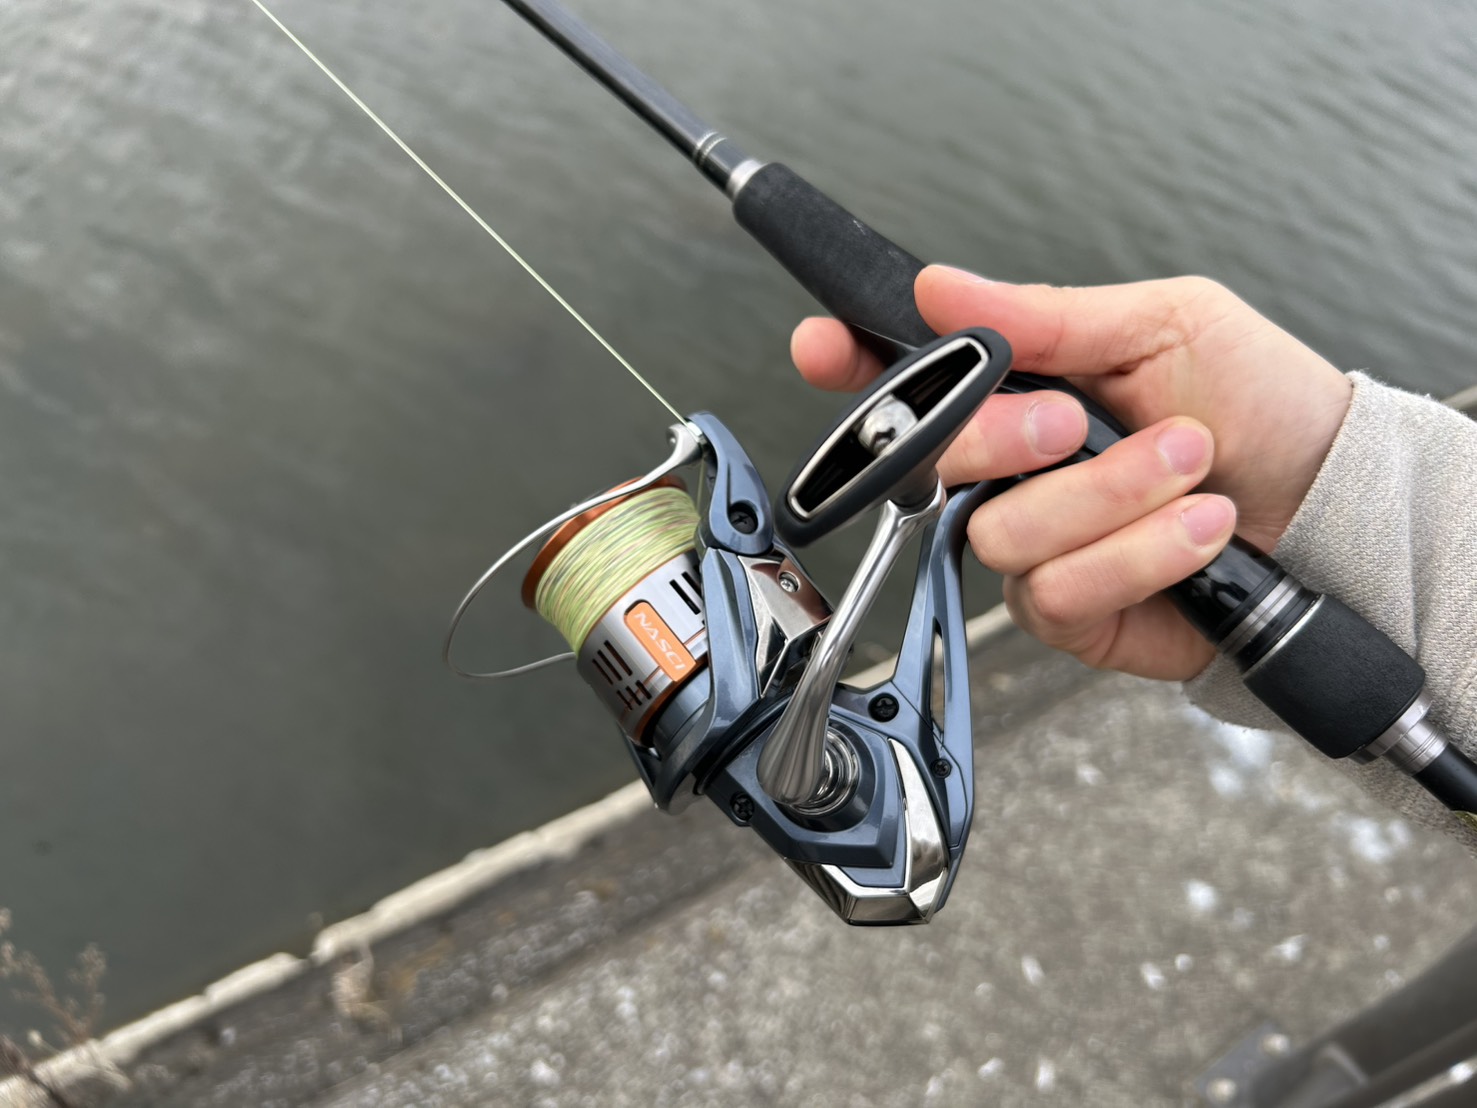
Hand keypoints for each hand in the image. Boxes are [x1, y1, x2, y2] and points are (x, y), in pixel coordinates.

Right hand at [791, 265, 1352, 679]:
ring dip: (1108, 495)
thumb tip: (941, 286)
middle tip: (1077, 421)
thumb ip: (1044, 316)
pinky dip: (1141, 552)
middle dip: (1005, 438)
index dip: (853, 366)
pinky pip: (1060, 590)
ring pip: (1002, 533)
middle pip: (934, 463)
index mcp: (1023, 391)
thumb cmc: (1259, 404)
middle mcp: (1014, 472)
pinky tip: (1198, 529)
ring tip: (1189, 466)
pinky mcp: (1071, 612)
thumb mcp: (1163, 323)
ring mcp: (1037, 546)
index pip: (909, 382)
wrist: (1330, 503)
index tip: (825, 347)